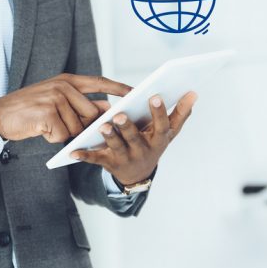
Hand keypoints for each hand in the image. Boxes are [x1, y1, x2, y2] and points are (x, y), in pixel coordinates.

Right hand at [0, 73, 131, 141]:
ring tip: (45, 125)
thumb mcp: (55, 99)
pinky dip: (52, 138)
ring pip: (77, 128)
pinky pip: (62, 135)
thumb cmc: (29, 109)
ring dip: (63, 133)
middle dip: (81, 126)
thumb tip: (106, 108)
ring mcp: (55, 99)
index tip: (135, 92)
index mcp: (67, 80)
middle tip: (59, 124)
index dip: (118, 88)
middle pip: (91, 113)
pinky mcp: (48, 114)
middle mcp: (63, 86)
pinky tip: (40, 129)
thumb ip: (80, 102)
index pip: (99, 82)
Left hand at [70, 91, 197, 184]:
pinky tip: (72, 152)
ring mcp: (125, 158)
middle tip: (120, 114)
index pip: (161, 126)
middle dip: (128, 127)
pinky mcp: (108, 163)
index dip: (159, 112)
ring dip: (109, 137)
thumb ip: (180, 113)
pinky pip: (95, 159)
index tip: (155, 96)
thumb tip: (193, 92)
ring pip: (116, 147)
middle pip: (135, 138)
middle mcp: (142, 151)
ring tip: (102, 126)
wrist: (137, 175)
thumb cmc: (153, 144)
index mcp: (157, 140)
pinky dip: (84, 156)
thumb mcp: (168, 133)